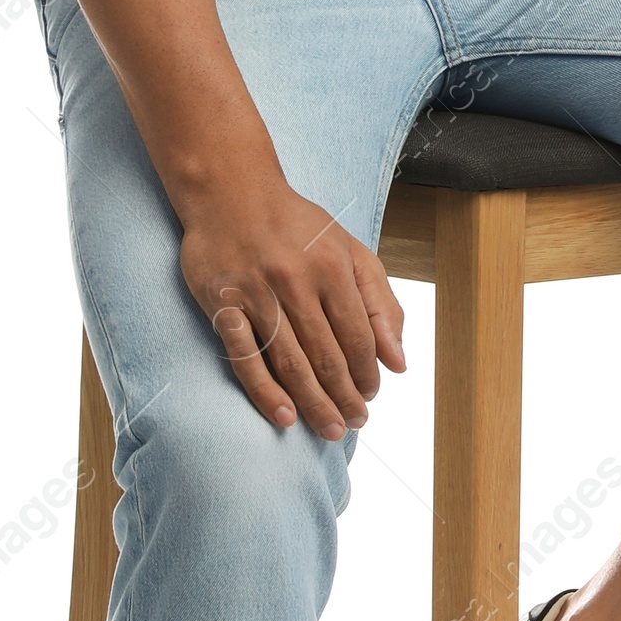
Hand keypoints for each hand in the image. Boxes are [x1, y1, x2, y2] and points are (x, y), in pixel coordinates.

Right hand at [180, 171, 405, 436]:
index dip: (369, 374)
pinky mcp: (221, 302)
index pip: (359, 337)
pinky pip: (244, 356)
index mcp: (332, 266)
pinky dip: (264, 391)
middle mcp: (295, 280)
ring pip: (290, 363)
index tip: (371, 396)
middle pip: (327, 357)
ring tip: (330, 429)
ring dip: (314, 403)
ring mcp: (255, 293)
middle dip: (346, 398)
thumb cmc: (296, 226)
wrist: (230, 191)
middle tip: (355, 424)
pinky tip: (284, 415)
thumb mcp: (350, 251)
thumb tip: (399, 361)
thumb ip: (380, 303)